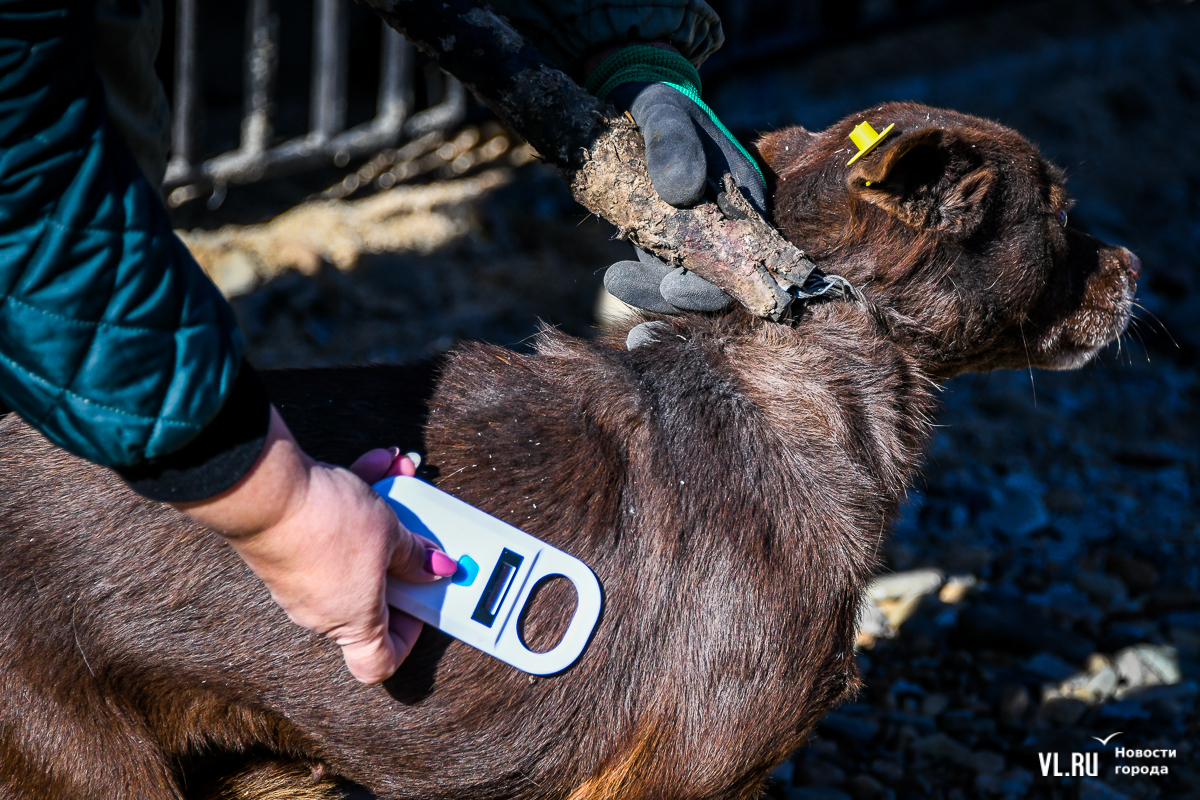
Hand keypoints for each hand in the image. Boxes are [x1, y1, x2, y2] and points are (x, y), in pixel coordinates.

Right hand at [174, 408, 457, 683]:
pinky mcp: (285, 547)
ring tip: (400, 473)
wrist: (263, 489)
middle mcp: (322, 609)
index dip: (407, 637)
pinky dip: (351, 499)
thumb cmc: (328, 526)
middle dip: (401, 551)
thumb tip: (436, 569)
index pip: (378, 662)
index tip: (423, 599)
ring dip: (380, 512)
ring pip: (353, 549)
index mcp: (353, 621)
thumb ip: (415, 555)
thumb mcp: (389, 536)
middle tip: (419, 525)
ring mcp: (301, 580)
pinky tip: (375, 463)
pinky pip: (330, 528)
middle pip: (373, 594)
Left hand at [586, 44, 768, 319]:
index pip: (745, 255)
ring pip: (686, 279)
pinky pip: (663, 270)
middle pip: (717, 279)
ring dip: (656, 293)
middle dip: (684, 295)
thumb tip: (683, 193)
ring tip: (617, 281)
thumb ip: (674, 145)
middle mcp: (729, 222)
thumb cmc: (661, 105)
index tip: (675, 286)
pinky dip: (642, 282)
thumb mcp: (666, 114)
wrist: (637, 101)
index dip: (716, 282)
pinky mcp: (672, 239)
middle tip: (650, 290)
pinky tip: (615, 278)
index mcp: (745, 196)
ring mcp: (700, 234)